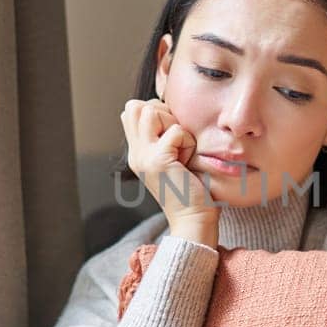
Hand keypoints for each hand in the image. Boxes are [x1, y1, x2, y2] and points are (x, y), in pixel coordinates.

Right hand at [121, 98, 220, 234]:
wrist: (194, 219)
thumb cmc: (192, 189)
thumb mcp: (174, 158)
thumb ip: (165, 137)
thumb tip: (169, 112)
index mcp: (137, 152)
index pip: (132, 111)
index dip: (156, 112)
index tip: (173, 137)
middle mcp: (135, 153)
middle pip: (137, 107)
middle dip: (163, 114)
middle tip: (177, 142)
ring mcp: (143, 156)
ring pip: (151, 111)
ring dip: (175, 126)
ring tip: (182, 151)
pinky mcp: (157, 160)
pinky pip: (176, 130)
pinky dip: (188, 142)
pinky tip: (188, 161)